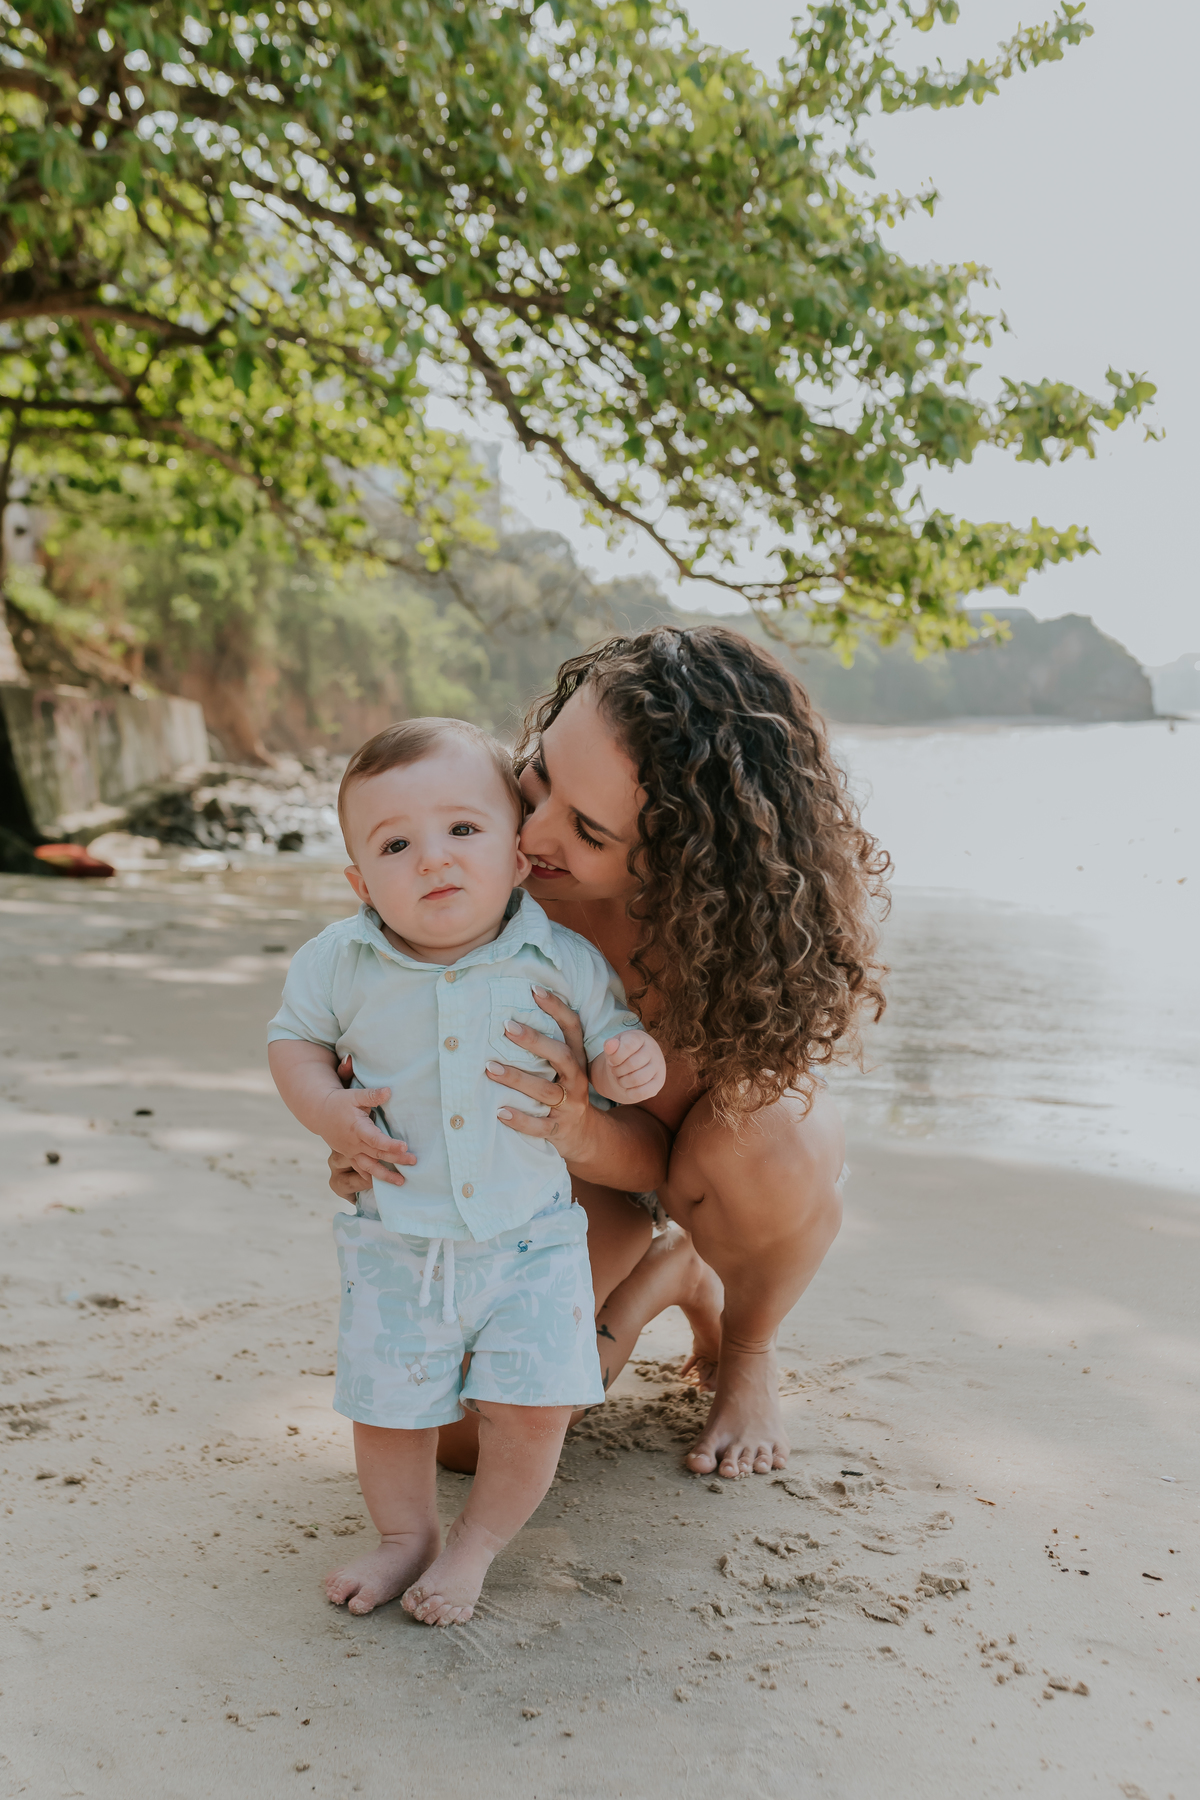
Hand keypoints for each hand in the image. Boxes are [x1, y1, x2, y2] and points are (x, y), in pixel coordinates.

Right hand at [320, 1083, 416, 1187]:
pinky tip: (384, 1185)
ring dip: (385, 1176)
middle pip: (377, 1155)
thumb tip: (389, 1091)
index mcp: (357, 1128)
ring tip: (401, 1182)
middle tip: (413, 1162)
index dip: (390, 1144)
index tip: (404, 1147)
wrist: (320, 1113)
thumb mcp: (355, 1095)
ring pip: (369, 1168)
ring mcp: (351, 1153)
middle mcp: (354, 1144)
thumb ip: (372, 1095)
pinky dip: (372, 1179)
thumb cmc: (340, 1103)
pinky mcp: (350, 1157)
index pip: (375, 1139)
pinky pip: (362, 1171)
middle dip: (396, 1160)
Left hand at [484, 986, 597, 1163]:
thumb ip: (546, 1047)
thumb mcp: (563, 1068)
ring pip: (544, 1091)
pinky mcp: (559, 1129)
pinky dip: (520, 1120)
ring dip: (516, 1079)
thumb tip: (508, 1015)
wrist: (585, 1136)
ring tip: (490, 1068)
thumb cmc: (563, 1091)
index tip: (534, 989)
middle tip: (506, 1026)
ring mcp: (569, 1105)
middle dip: (534, 1041)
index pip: (572, 1027)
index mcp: (577, 1060)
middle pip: (561, 1056)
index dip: (556, 1007)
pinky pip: (539, 1126)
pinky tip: (500, 1112)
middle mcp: (577, 1080)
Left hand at [595, 1029, 666, 1103]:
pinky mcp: (659, 1082)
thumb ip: (610, 1046)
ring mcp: (659, 1066)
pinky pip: (643, 1092)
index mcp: (641, 1038)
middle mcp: (653, 1050)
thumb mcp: (614, 1047)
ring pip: (638, 1079)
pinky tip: (628, 1087)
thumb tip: (609, 1046)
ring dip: (623, 1082)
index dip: (615, 1057)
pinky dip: (630, 1093)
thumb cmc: (622, 1054)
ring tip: (621, 1078)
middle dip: (617, 1071)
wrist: (633, 1065)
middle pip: (632, 1064)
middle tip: (615, 1071)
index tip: (611, 1060)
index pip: (628, 1046)